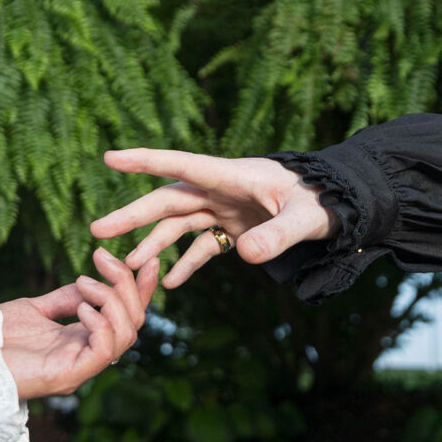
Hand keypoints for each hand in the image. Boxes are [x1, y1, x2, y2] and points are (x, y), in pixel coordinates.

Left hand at [0, 248, 158, 398]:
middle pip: (133, 323)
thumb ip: (66, 298)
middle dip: (128, 286)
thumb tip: (91, 281)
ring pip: (125, 335)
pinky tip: (82, 306)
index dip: (140, 289)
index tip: (146, 259)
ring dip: (112, 301)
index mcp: (83, 341)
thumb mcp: (36, 309)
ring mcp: (81, 367)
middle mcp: (88, 356)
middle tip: (105, 260)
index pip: (125, 316)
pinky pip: (104, 350)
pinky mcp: (70, 376)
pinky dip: (101, 323)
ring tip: (86, 283)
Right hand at [90, 148, 338, 288]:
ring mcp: (227, 209)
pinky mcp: (235, 228)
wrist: (343, 206)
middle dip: (133, 215)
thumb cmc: (326, 201)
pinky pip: (203, 246)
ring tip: (129, 266)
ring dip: (154, 243)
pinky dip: (186, 263)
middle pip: (169, 199)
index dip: (145, 161)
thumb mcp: (308, 218)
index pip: (182, 165)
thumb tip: (246, 254)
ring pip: (179, 224)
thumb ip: (279, 235)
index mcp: (234, 176)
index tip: (109, 157)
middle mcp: (222, 190)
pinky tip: (170, 283)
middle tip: (98, 231)